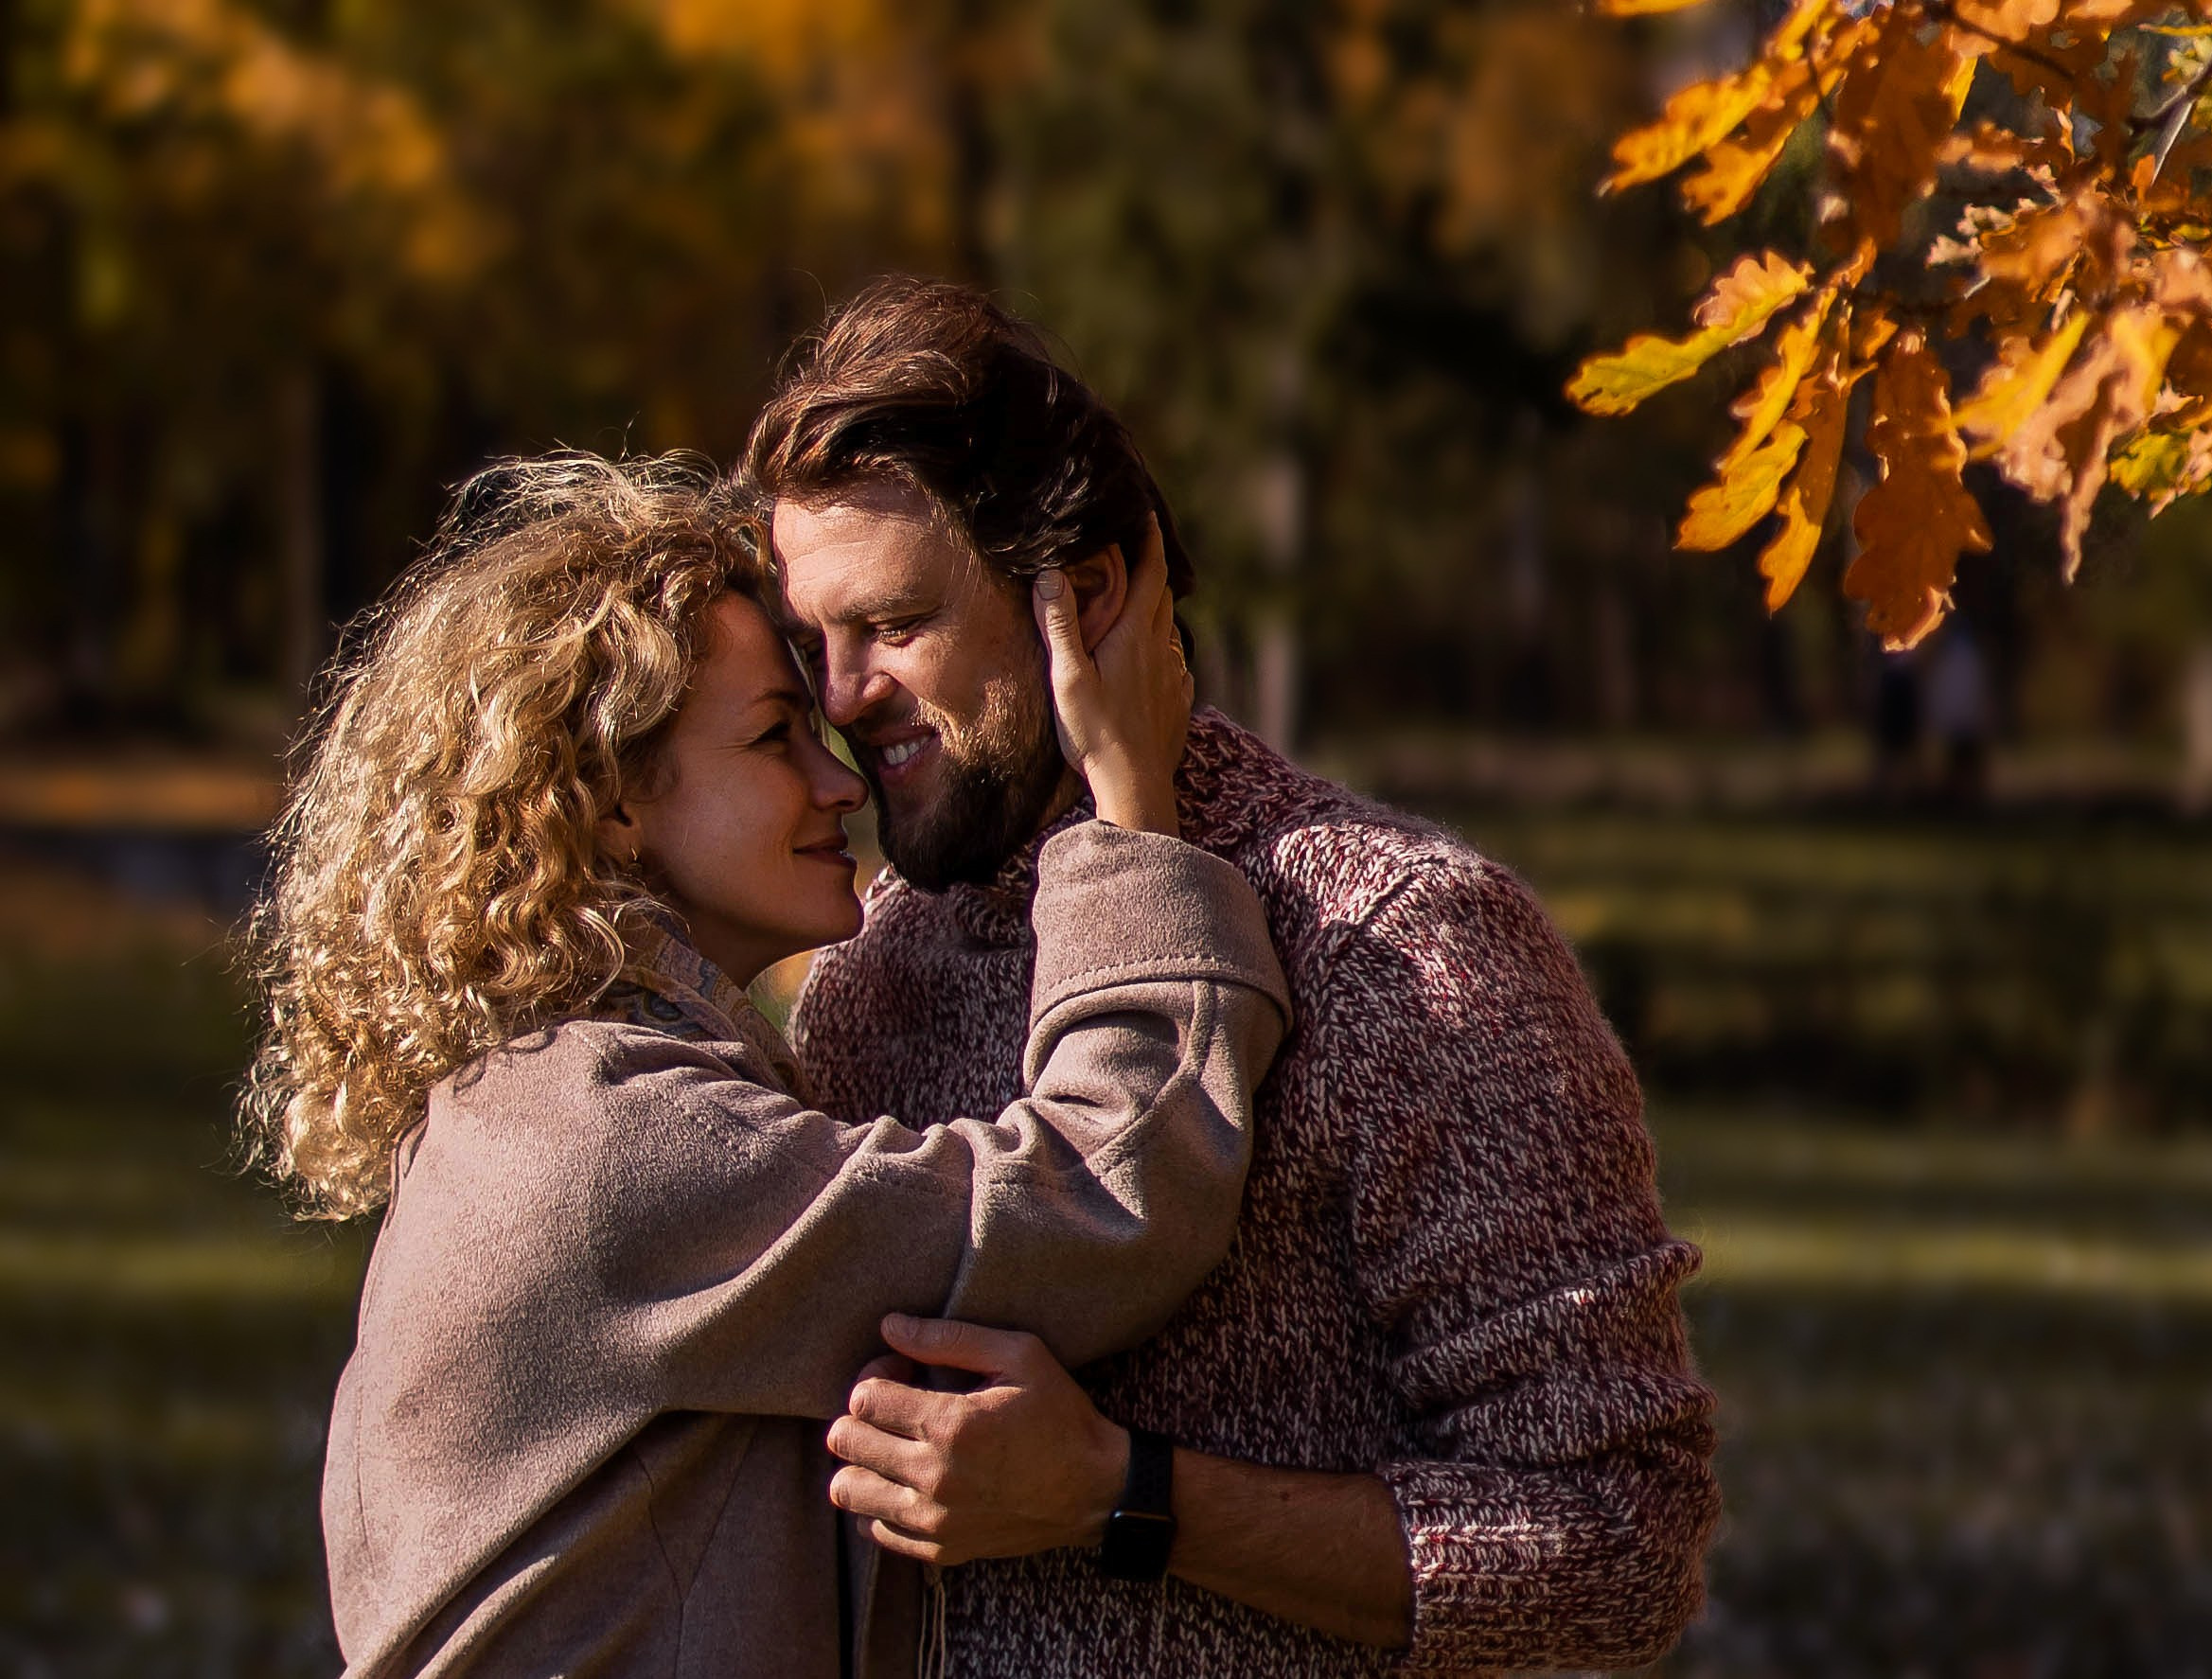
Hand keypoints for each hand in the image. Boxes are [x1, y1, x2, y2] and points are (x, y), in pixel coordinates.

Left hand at [826, 1314, 1129, 1565]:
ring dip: (860, 1461)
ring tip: (892, 1446)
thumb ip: (949, 1337)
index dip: (876, 1375)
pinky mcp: (940, 1549)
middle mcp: (934, 1476)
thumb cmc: (1060, 1415)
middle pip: (845, 1441)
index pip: (864, 1398)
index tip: (902, 1372)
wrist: (1096, 1490)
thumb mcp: (1019, 1356)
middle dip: (860, 1415)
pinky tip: (907, 1481)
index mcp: (951, 1423)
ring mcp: (934, 1519)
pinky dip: (878, 1502)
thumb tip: (890, 1325)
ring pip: (847, 1490)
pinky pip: (874, 1528)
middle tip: (893, 1407)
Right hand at [1031, 515, 1190, 835]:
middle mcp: (1161, 649)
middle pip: (1163, 595)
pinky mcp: (1178, 701)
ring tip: (1136, 600)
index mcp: (1134, 636)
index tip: (1145, 513)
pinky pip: (1175, 660)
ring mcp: (1174, 676)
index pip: (1151, 573)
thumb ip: (1059, 624)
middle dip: (1152, 568)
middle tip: (1135, 550)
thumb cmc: (1095, 733)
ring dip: (1156, 607)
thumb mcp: (1068, 677)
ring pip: (1169, 627)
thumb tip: (1050, 573)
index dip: (1149, 540)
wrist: (1134, 786)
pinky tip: (1150, 657)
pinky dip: (1163, 646)